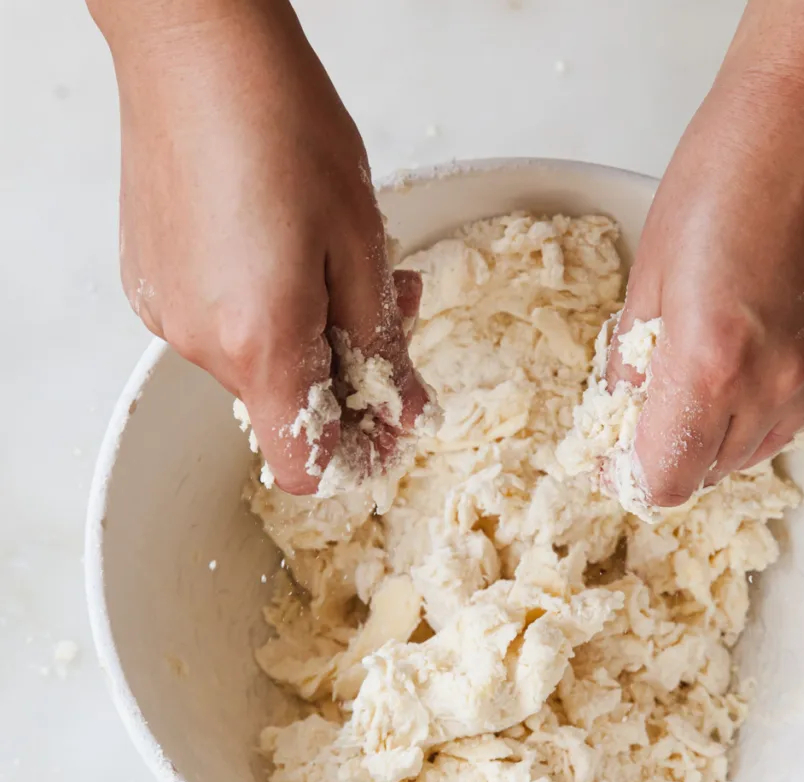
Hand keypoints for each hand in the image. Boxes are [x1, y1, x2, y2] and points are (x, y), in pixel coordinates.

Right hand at [101, 0, 427, 492]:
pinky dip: (262, 308)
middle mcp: (204, 346)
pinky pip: (221, 326)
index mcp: (261, 346)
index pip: (303, 467)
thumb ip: (381, 346)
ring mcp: (170, 315)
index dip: (353, 456)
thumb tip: (405, 411)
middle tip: (389, 308)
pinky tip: (283, 245)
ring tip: (341, 260)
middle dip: (346, 373)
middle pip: (287, 409)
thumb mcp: (362, 247)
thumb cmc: (286, 131)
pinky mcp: (152, 284)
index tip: (385, 418)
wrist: (195, 47)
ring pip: (258, 364)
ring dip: (309, 333)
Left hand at [609, 64, 803, 506]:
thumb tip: (620, 417)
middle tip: (659, 402)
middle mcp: (776, 386)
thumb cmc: (726, 174)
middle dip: (675, 449)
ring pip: (758, 450)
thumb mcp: (648, 275)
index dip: (634, 477)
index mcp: (710, 365)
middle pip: (710, 472)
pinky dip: (772, 404)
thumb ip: (631, 365)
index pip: (666, 480)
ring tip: (716, 362)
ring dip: (724, 430)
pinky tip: (763, 348)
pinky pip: (802, 418)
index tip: (619, 458)